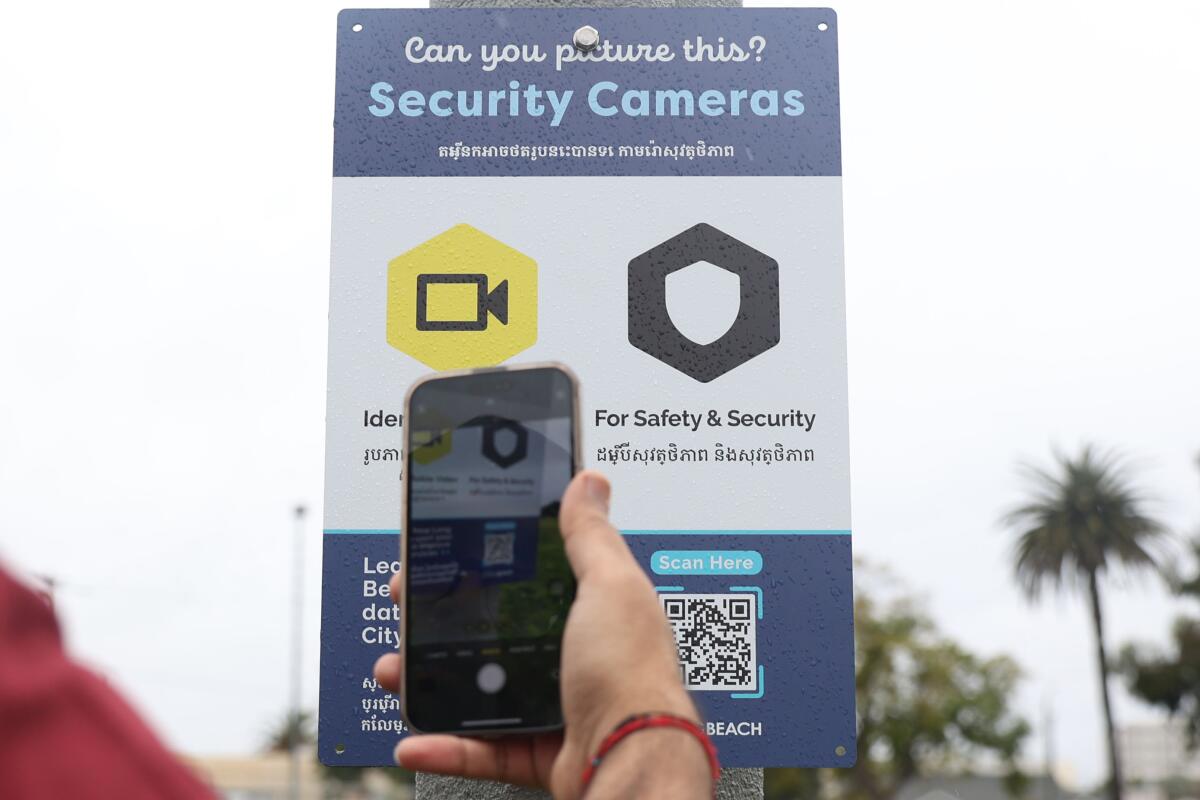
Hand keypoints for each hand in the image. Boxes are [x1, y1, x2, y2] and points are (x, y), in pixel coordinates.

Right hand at [373, 470, 708, 798]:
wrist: (632, 760)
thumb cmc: (632, 674)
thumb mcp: (609, 586)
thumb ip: (591, 536)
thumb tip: (589, 482)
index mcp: (594, 610)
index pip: (534, 575)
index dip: (488, 559)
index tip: (448, 549)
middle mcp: (576, 654)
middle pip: (497, 629)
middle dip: (444, 618)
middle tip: (410, 602)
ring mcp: (556, 703)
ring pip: (478, 688)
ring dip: (430, 679)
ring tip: (398, 666)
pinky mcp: (540, 750)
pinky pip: (481, 747)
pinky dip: (445, 745)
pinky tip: (417, 736)